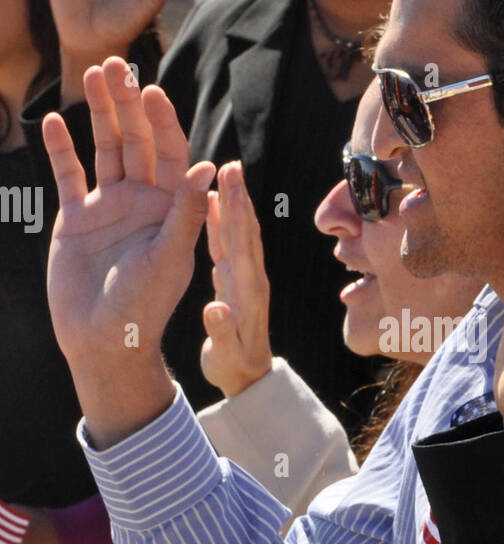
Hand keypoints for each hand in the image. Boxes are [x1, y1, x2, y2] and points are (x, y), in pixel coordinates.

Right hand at [43, 57, 214, 446]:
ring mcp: (109, 206)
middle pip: (137, 141)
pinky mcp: (77, 218)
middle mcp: (142, 201)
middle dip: (128, 104)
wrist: (103, 341)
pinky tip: (56, 120)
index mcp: (172, 208)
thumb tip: (209, 168)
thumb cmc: (144, 307)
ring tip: (92, 74)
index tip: (152, 91)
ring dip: (99, 112)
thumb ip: (186, 214)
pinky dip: (63, 149)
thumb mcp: (169, 259)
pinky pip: (70, 175)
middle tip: (115, 64)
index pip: (171, 154)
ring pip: (106, 148)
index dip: (164, 122)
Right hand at [200, 162, 273, 397]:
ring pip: (238, 233)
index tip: (230, 184)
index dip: (235, 213)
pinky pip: (228, 244)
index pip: (241, 245)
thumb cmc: (234, 368)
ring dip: (233, 203)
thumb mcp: (226, 355)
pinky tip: (214, 202)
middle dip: (238, 197)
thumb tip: (215, 310)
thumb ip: (221, 332)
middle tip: (231, 164)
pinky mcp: (234, 280)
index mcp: (247, 292)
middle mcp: (249, 278)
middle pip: (244, 230)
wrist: (249, 379)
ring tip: (225, 173)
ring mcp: (243, 278)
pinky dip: (222, 221)